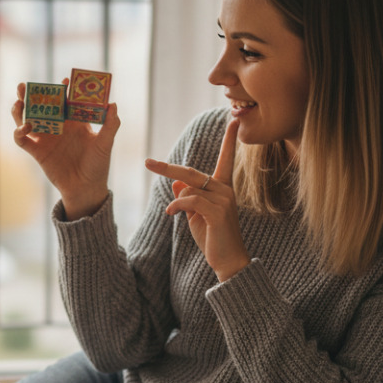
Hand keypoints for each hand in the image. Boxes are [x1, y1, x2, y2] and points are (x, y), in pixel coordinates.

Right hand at [11, 81, 120, 219]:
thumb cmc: (98, 165)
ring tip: (19, 101)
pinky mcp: (36, 151)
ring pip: (26, 119)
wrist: (86, 188)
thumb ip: (110, 125)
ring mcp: (45, 138)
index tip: (65, 81)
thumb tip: (113, 104)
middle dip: (31, 94)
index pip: (64, 100)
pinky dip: (19, 132)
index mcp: (73, 121)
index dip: (63, 89)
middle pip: (40, 106)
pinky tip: (25, 128)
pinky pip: (22, 140)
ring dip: (20, 109)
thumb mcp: (105, 144)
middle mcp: (57, 126)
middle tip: (24, 86)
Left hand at [145, 117, 249, 281]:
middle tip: (147, 162)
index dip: (229, 140)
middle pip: (190, 172)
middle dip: (167, 168)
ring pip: (188, 188)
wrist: (228, 262)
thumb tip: (176, 184)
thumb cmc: (213, 238)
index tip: (235, 120)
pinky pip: (190, 201)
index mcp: (223, 187)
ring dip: (176, 201)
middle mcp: (226, 189)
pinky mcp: (218, 211)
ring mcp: (224, 199)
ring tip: (172, 212)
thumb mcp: (196, 216)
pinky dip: (177, 206)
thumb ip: (187, 198)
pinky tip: (171, 214)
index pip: (226, 158)